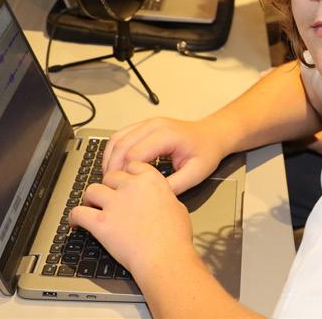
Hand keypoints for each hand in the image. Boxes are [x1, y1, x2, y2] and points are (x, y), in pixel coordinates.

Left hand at [70, 161, 196, 281]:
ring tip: (91, 206)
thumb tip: (158, 199)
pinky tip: (76, 222)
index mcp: (151, 180)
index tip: (125, 182)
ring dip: (90, 198)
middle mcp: (130, 187)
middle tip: (109, 197)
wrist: (164, 257)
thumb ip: (163, 197)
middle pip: (110, 176)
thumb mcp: (177, 207)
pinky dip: (74, 217)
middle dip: (108, 186)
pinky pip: (78, 213)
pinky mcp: (100, 223)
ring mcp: (114, 204)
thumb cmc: (175, 238)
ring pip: (92, 190)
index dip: (127, 174)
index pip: (132, 165)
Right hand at [102, 117, 226, 193]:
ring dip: (109, 158)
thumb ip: (175, 185)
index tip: (121, 190)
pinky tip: (114, 166)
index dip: (124, 174)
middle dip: (112, 167)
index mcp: (166, 135)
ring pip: (117, 138)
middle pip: (121, 145)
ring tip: (109, 179)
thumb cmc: (206, 152)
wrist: (212, 135)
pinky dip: (113, 151)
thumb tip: (153, 198)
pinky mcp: (144, 126)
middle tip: (109, 187)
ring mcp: (148, 123)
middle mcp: (154, 125)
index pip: (134, 154)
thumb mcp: (196, 173)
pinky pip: (121, 135)